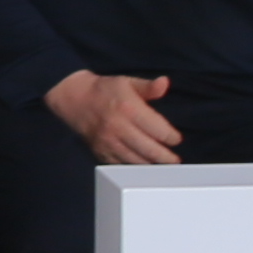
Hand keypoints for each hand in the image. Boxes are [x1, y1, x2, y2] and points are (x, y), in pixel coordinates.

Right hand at [48, 68, 182, 164]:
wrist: (75, 100)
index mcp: (128, 108)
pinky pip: (122, 166)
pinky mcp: (101, 153)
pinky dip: (134, 169)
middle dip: (166, 157)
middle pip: (150, 149)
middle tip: (175, 160)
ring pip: (137, 161)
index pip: (158, 129)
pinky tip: (144, 167)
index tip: (176, 139)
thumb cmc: (106, 90)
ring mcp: (109, 143)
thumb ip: (148, 87)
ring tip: (164, 166)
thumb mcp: (127, 82)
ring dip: (153, 166)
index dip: (171, 137)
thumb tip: (165, 83)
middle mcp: (119, 128)